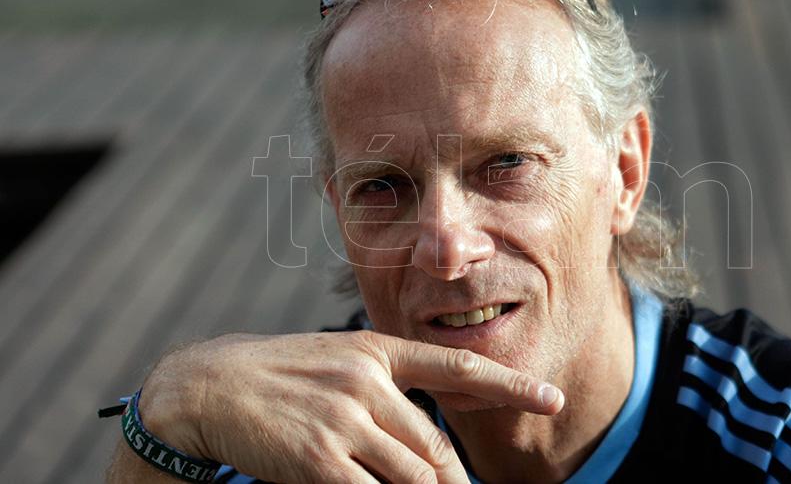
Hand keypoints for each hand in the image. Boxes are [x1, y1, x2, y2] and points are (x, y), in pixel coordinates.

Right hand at [136, 331, 564, 482]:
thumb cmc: (280, 378)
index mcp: (375, 351)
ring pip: (413, 475)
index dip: (509, 383)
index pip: (455, 367)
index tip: (552, 397)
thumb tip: (428, 443)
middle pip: (435, 447)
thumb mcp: (337, 365)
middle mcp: (366, 380)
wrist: (207, 387)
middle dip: (454, 482)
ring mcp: (343, 418)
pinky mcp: (317, 457)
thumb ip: (385, 391)